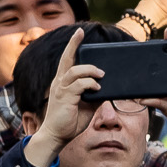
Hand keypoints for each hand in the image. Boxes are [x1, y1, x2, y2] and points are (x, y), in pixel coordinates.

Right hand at [22, 31, 103, 166]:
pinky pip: (79, 85)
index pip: (67, 60)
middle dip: (73, 44)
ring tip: (101, 75)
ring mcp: (61, 89)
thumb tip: (108, 88)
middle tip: (80, 32)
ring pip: (75, 70)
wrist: (58, 135)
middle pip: (66, 58)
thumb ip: (95, 94)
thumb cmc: (70, 121)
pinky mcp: (65, 98)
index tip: (78, 33)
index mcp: (63, 82)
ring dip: (91, 70)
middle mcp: (59, 82)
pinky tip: (98, 89)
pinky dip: (90, 84)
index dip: (72, 45)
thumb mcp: (87, 105)